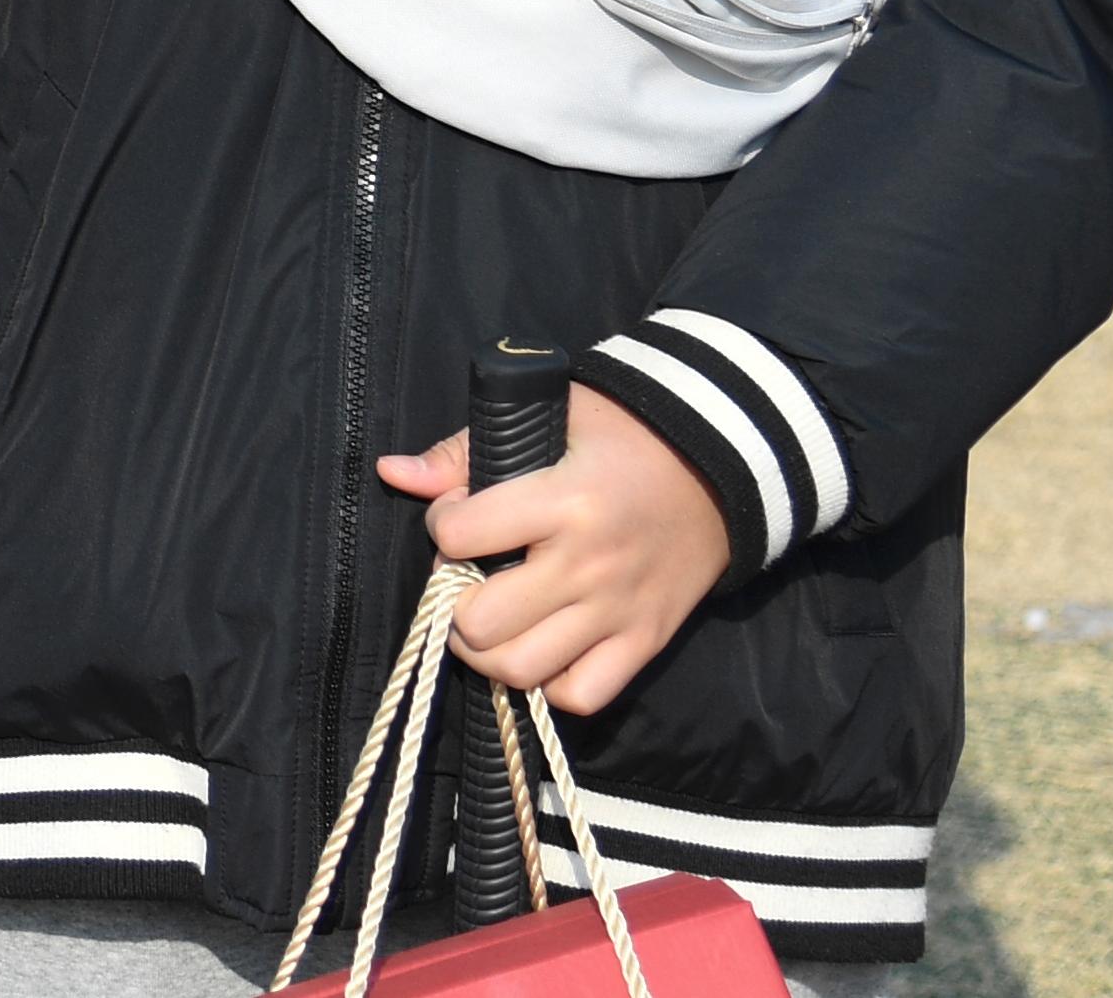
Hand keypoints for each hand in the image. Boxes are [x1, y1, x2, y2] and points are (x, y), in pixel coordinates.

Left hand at [377, 383, 732, 715]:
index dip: (443, 525)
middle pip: (482, 621)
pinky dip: (549, 682)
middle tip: (469, 578)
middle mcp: (587, 565)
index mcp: (562, 500)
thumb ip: (463, 450)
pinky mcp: (645, 642)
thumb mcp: (547, 417)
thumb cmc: (623, 436)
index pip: (460, 535)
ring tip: (492, 618)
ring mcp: (618, 611)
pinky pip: (581, 695)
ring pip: (521, 669)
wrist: (720, 468)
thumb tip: (392, 472)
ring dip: (488, 651)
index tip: (458, 515)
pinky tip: (541, 646)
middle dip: (455, 602)